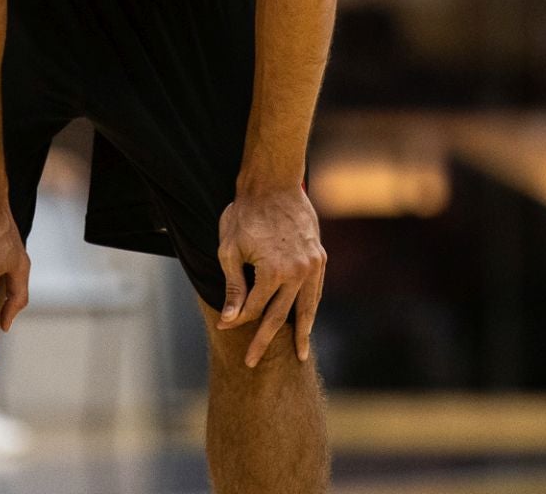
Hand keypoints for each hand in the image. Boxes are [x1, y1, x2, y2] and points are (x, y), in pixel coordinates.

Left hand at [216, 185, 326, 367]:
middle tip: (253, 363)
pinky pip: (316, 290)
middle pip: (280, 316)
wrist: (274, 184)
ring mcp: (313, 265)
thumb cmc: (246, 214)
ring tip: (299, 354)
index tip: (224, 330)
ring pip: (307, 307)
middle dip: (265, 340)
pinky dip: (311, 307)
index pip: (254, 308)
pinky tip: (307, 321)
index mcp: (273, 272)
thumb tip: (230, 320)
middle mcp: (298, 272)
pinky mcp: (320, 256)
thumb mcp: (230, 249)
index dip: (237, 320)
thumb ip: (234, 287)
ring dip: (301, 332)